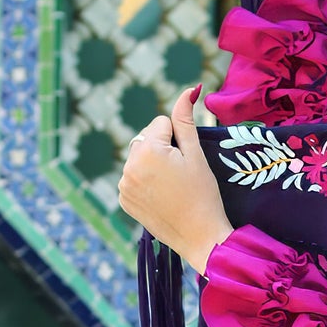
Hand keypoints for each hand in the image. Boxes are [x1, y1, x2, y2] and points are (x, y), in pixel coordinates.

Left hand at [118, 86, 232, 276]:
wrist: (200, 238)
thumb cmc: (204, 195)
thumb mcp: (196, 154)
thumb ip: (186, 118)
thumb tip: (189, 88)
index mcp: (147, 150)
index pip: (160, 123)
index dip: (178, 139)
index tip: (186, 162)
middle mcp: (129, 165)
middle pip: (146, 139)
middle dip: (161, 149)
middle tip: (180, 176)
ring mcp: (123, 184)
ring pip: (138, 158)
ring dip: (152, 165)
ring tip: (171, 187)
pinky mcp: (123, 200)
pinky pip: (132, 178)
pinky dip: (144, 182)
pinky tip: (161, 196)